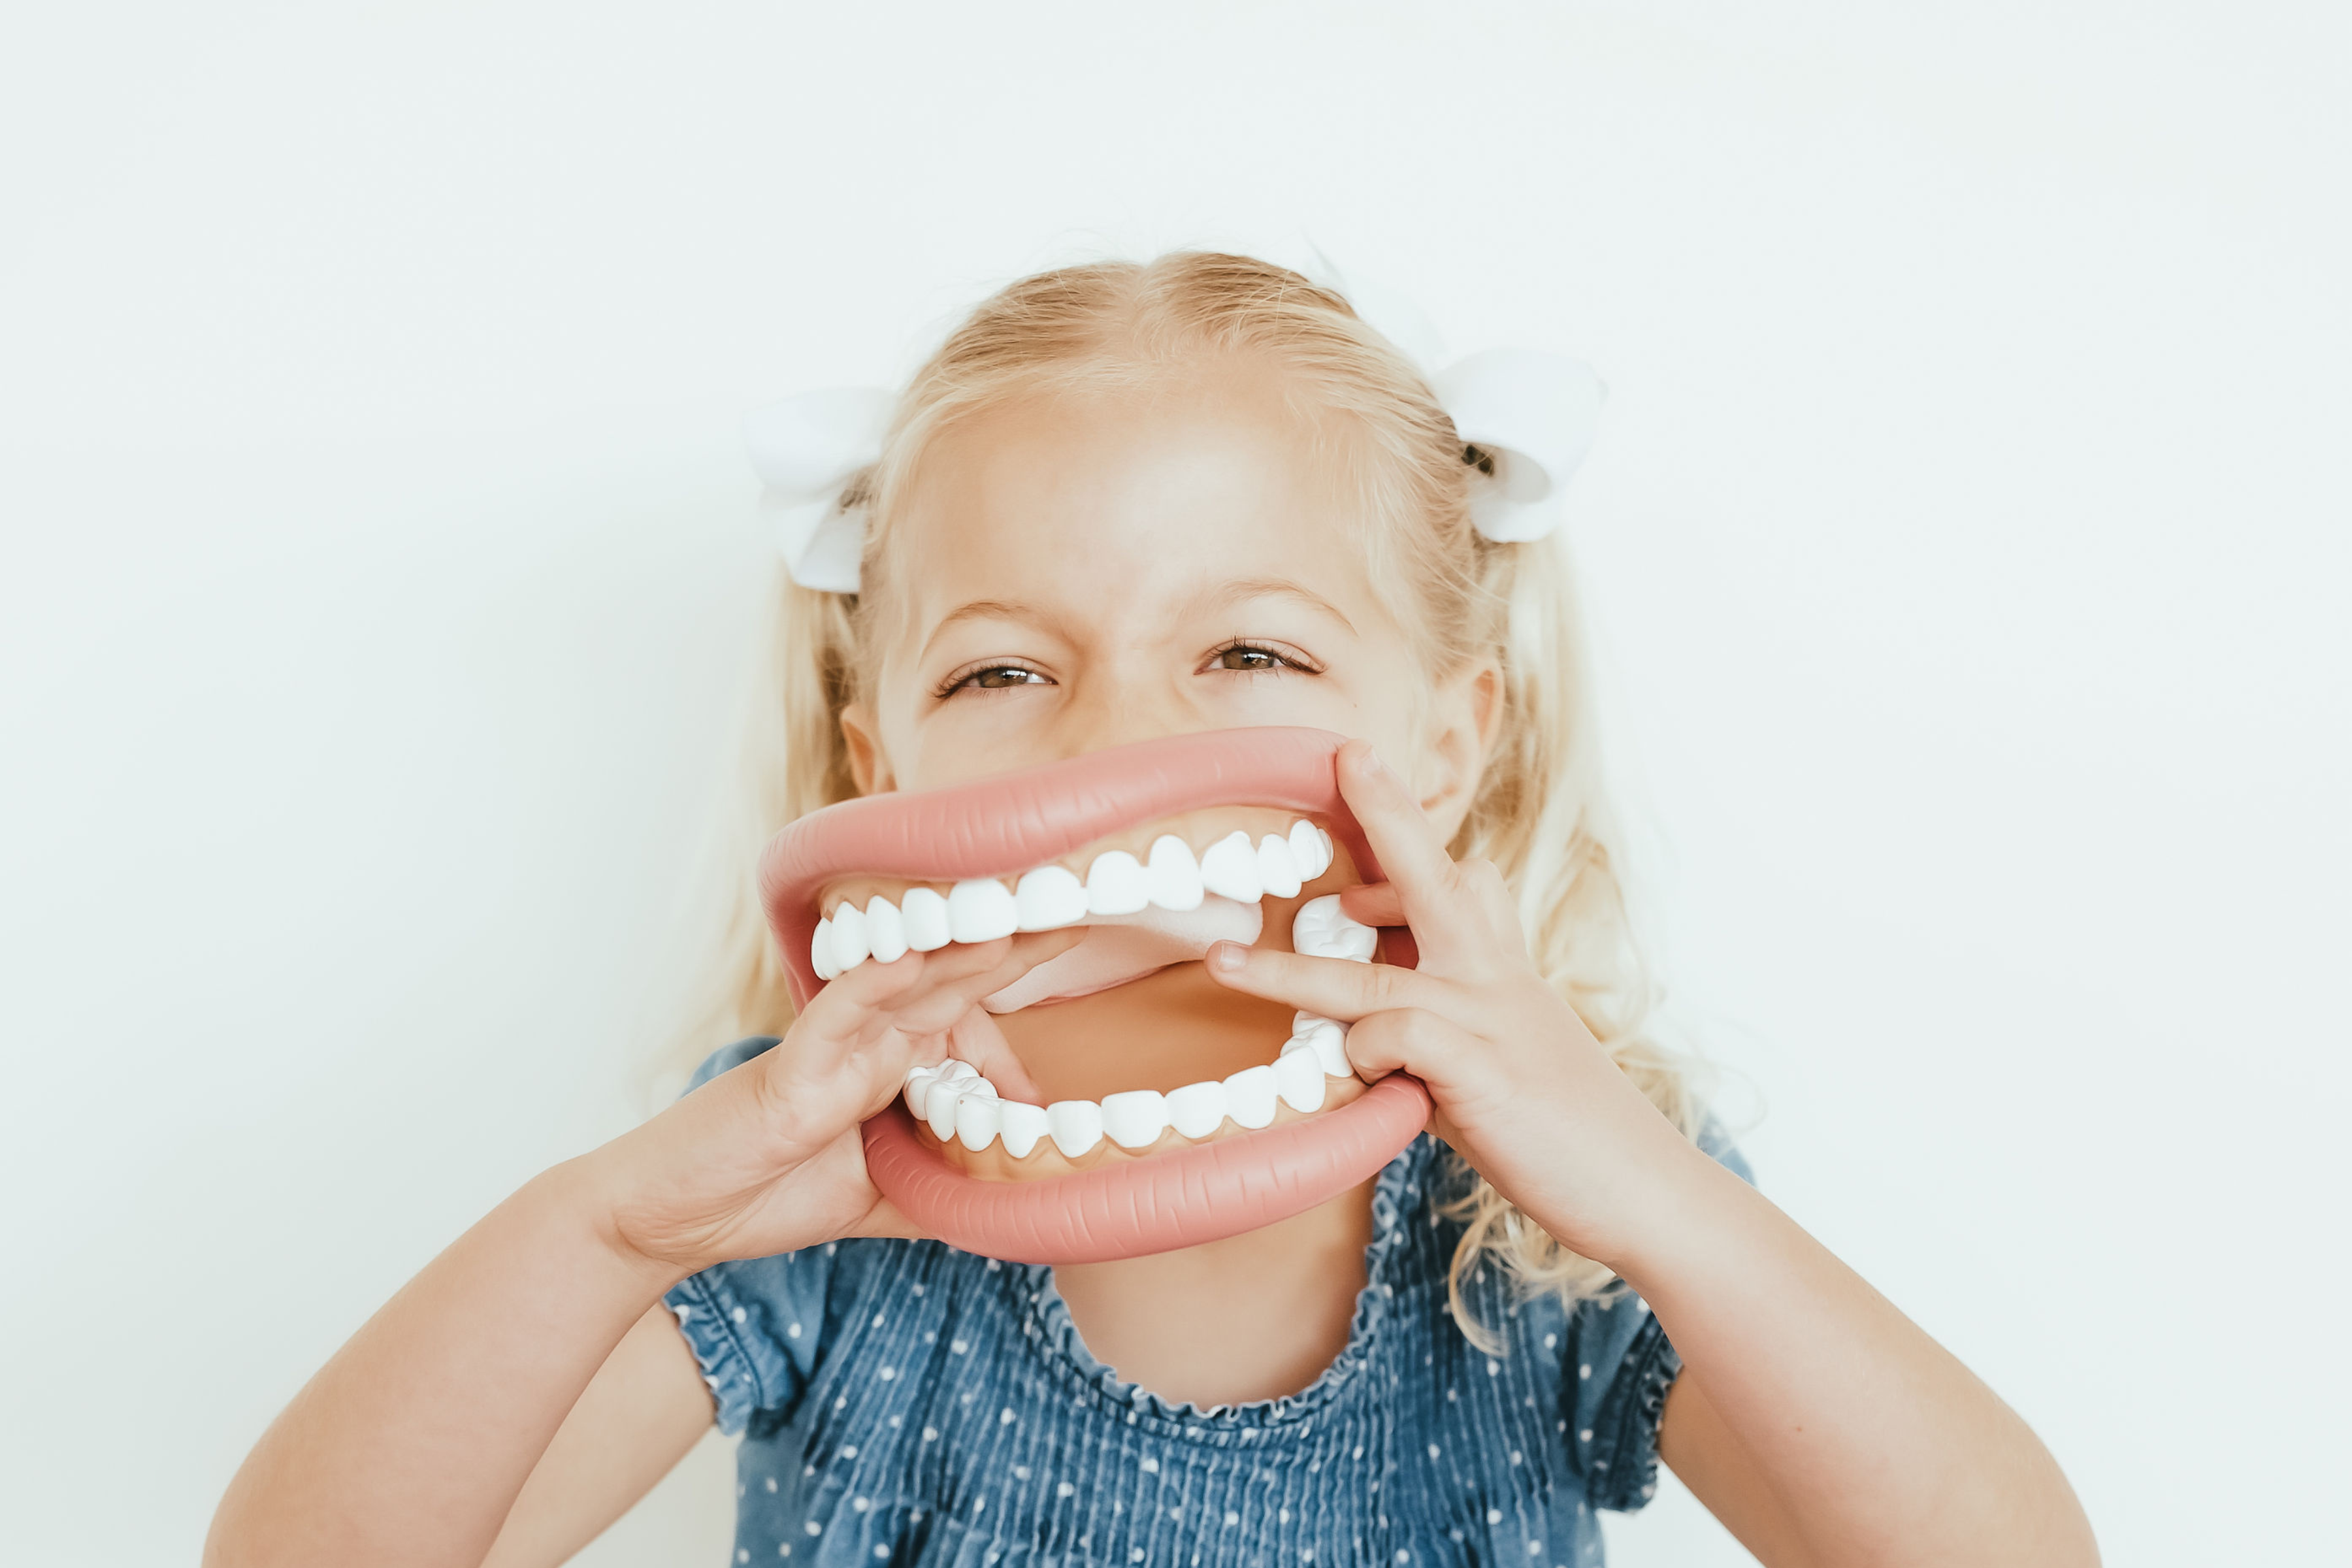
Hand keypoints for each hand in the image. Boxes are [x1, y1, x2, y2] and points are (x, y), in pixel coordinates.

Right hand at [589, 930, 1079, 1276]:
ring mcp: (829, 1053)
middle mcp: (865, 1047)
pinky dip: (873, 986)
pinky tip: (910, 960)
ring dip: (960, 955)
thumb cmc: (764, 1195)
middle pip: (949, 989)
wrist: (670, 1218)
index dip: (1013, 1042)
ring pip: (903, 988)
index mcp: (887, 1069)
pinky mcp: (790, 1071)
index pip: (966, 1030)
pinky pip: (837, 1017)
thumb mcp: (877, 1202)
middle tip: (1070, 922)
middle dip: (1010, 957)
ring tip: (1014, 924)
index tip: (1052, 1071)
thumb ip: (937, 1191)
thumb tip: (1012, 1210)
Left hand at [1203, 740, 1704, 1267]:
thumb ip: (1432, 1032)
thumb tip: (1365, 1033)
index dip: (1404, 839)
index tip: (1358, 791)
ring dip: (1290, 971)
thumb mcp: (1496, 1059)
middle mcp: (1496, 976)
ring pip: (1376, 975)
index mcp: (1501, 966)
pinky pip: (1402, 1037)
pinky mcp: (1485, 1075)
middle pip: (1434, 877)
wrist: (1643, 1188)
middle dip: (1388, 814)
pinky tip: (1362, 1070)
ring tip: (1221, 962)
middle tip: (1348, 759)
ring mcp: (1490, 1021)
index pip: (1456, 878)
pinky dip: (1365, 1048)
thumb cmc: (1563, 1130)